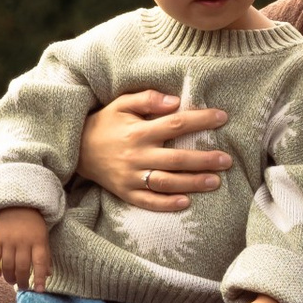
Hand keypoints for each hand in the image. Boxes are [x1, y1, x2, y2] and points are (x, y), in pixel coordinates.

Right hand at [0, 205, 51, 288]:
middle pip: (22, 267)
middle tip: (23, 287)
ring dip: (9, 278)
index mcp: (38, 240)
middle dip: (23, 282)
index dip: (40, 278)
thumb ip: (45, 255)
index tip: (40, 291)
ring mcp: (8, 240)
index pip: (40, 262)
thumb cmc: (33, 225)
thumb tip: (48, 275)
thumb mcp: (43, 237)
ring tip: (12, 281)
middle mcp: (23, 241)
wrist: (15, 204)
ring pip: (8, 266)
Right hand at [76, 88, 231, 213]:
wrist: (76, 148)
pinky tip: (186, 203)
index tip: (222, 117)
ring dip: (192, 183)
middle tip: (227, 160)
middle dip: (204, 160)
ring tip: (215, 181)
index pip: (176, 124)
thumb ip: (147, 98)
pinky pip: (148, 202)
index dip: (201, 120)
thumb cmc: (104, 123)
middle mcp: (136, 155)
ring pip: (166, 183)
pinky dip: (166, 204)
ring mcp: (131, 177)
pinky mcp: (125, 193)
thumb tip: (175, 101)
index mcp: (138, 131)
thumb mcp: (121, 104)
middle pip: (176, 159)